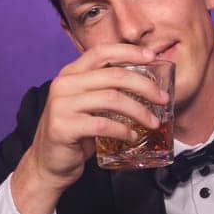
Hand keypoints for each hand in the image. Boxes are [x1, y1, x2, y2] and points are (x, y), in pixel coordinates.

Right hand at [12, 45, 165, 213]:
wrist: (49, 162)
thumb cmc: (77, 131)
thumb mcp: (89, 103)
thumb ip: (107, 89)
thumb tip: (148, 83)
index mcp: (71, 73)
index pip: (101, 52)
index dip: (129, 51)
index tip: (152, 56)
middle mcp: (64, 84)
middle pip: (114, 76)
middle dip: (145, 86)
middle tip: (163, 99)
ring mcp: (61, 105)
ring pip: (112, 99)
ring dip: (139, 111)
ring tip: (153, 122)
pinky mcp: (63, 127)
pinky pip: (103, 125)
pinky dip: (123, 130)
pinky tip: (132, 136)